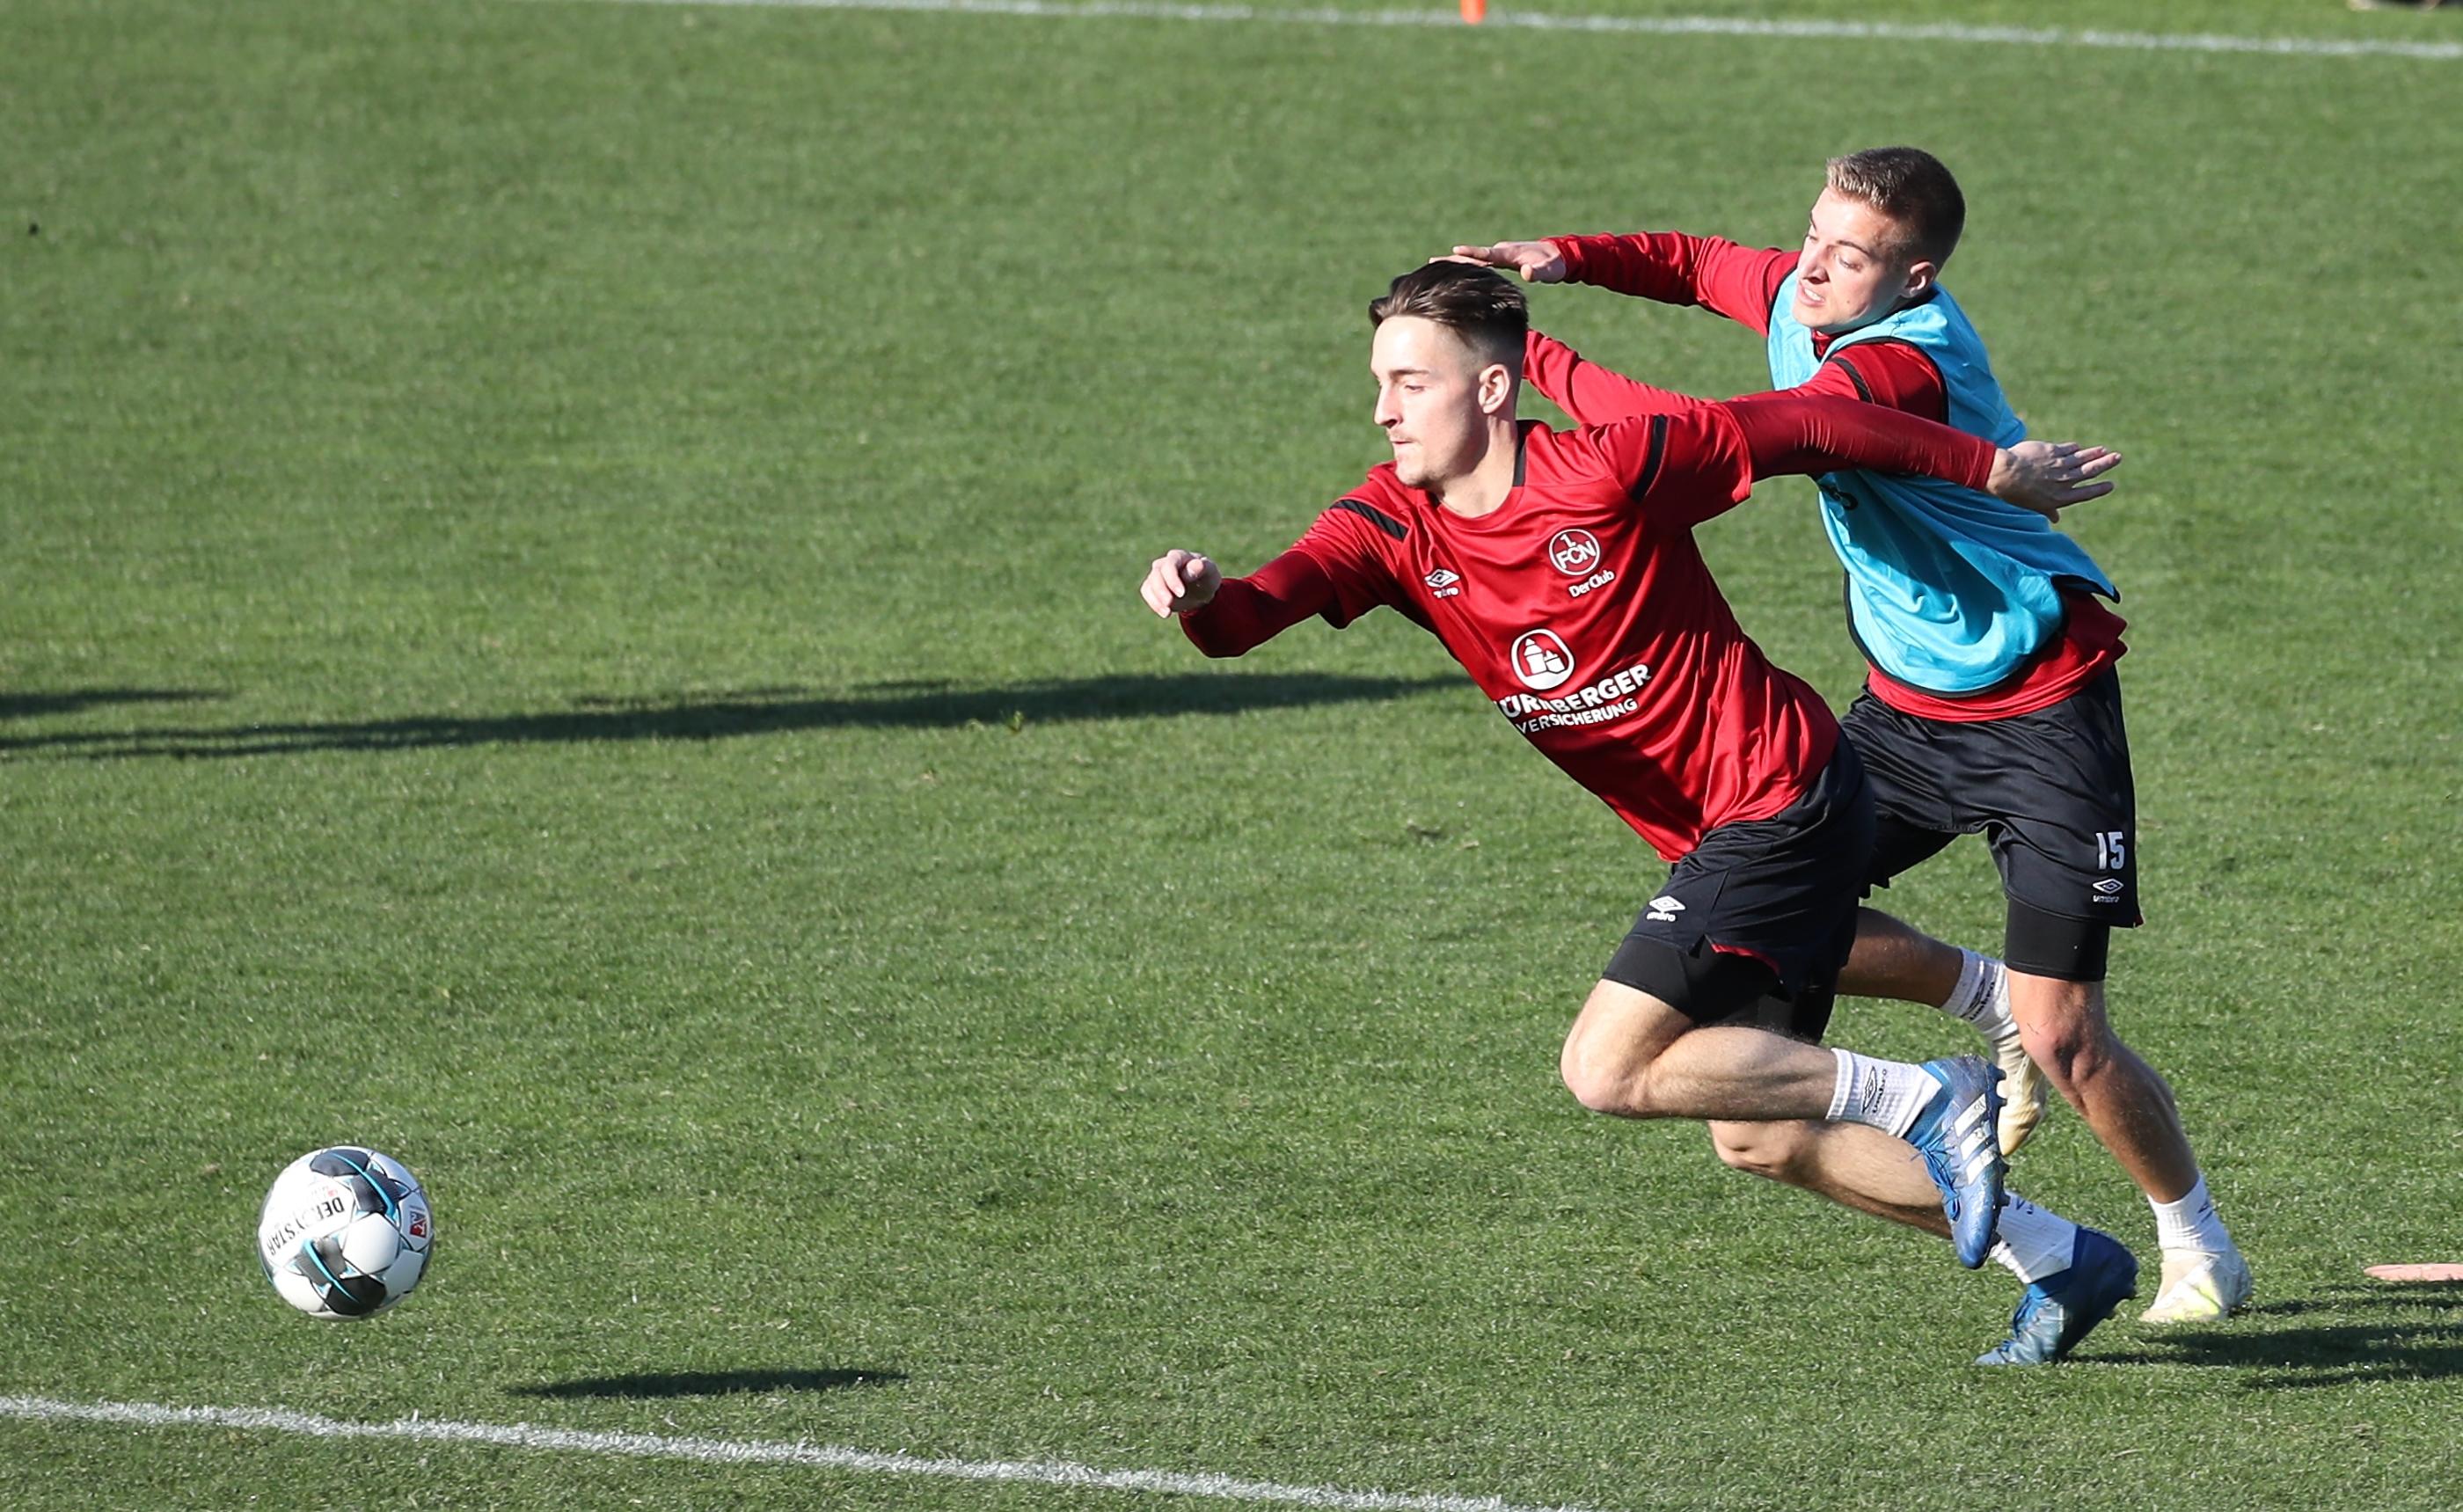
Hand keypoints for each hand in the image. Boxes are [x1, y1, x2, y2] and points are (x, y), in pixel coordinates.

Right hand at [1141, 549, 1220, 616]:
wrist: (1201, 592)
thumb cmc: (1206, 578)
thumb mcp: (1210, 573)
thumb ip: (1203, 567)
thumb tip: (1191, 567)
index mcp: (1178, 557)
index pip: (1170, 564)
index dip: (1172, 579)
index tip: (1181, 593)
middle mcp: (1164, 563)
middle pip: (1156, 574)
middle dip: (1161, 590)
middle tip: (1169, 603)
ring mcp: (1156, 575)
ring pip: (1149, 584)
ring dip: (1156, 600)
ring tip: (1167, 613)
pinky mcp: (1152, 586)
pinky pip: (1147, 593)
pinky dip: (1154, 604)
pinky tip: (1165, 613)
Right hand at [1438, 240, 1567, 283]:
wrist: (1557, 255)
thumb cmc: (1554, 265)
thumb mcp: (1550, 270)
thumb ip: (1539, 272)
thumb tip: (1527, 272)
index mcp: (1509, 253)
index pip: (1487, 253)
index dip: (1471, 253)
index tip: (1455, 250)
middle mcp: (1501, 252)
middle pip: (1473, 256)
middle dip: (1453, 258)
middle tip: (1431, 261)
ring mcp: (1499, 256)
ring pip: (1473, 259)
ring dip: (1455, 262)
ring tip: (1434, 265)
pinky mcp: (1499, 261)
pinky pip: (1478, 263)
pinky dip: (1465, 266)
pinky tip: (1454, 273)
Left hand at [1985, 441, 2120, 520]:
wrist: (2004, 474)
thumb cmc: (2016, 492)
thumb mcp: (2034, 506)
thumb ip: (2048, 509)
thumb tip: (2055, 519)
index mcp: (2059, 498)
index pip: (2085, 493)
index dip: (2099, 489)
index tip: (2111, 485)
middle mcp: (2063, 482)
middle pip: (2089, 472)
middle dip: (2105, 464)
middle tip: (2118, 458)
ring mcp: (2059, 465)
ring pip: (2082, 458)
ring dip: (2095, 453)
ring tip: (2106, 450)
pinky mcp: (2053, 451)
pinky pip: (2068, 449)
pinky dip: (2075, 448)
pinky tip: (2079, 447)